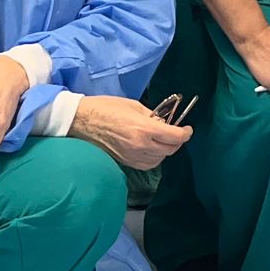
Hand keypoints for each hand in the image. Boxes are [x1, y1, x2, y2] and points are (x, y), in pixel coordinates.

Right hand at [69, 94, 191, 169]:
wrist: (82, 121)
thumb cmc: (106, 108)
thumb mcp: (133, 105)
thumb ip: (151, 116)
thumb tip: (162, 123)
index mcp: (144, 129)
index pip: (175, 137)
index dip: (185, 133)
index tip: (187, 129)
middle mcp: (141, 146)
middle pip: (170, 150)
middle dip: (177, 142)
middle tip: (176, 133)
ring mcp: (133, 156)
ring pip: (160, 160)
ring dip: (166, 151)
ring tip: (163, 141)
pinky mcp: (125, 162)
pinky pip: (147, 165)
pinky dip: (154, 159)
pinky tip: (152, 150)